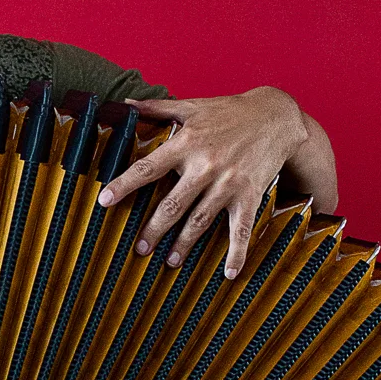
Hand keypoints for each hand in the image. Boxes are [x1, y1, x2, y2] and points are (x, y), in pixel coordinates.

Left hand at [97, 87, 335, 280]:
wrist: (276, 115)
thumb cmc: (229, 111)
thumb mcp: (193, 105)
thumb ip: (157, 108)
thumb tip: (124, 105)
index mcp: (186, 143)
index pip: (148, 167)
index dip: (125, 184)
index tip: (104, 201)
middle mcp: (205, 166)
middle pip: (172, 204)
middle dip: (154, 229)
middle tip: (139, 249)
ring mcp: (228, 183)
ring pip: (200, 220)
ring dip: (184, 244)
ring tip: (170, 262)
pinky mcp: (250, 195)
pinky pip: (241, 229)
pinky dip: (236, 253)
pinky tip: (229, 274)